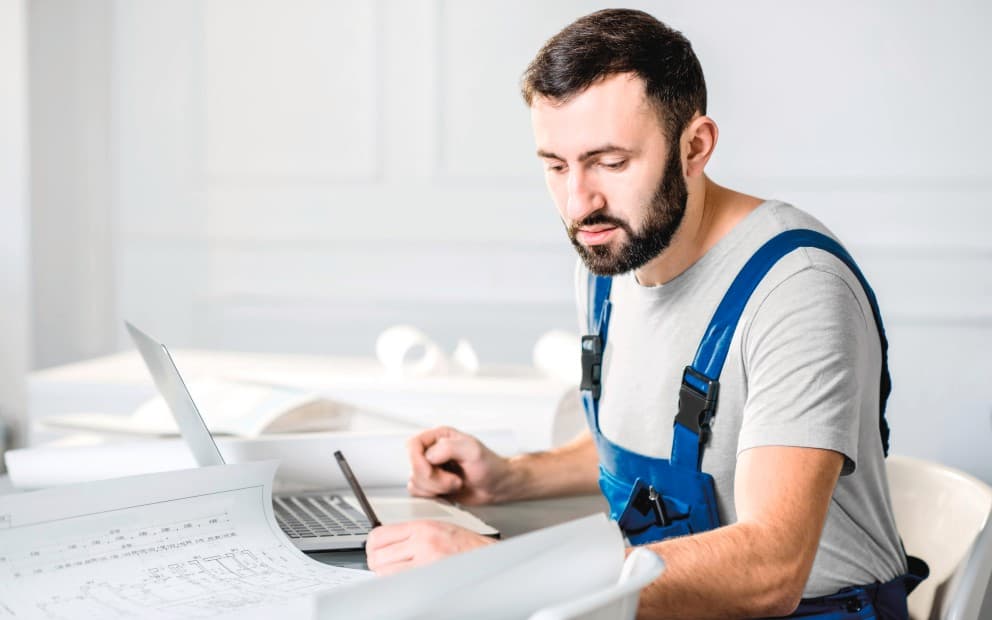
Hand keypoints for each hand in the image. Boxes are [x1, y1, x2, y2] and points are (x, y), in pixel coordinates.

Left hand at [365, 520, 494, 574]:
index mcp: (421, 527)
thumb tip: (387, 542)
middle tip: (381, 563)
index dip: (371, 545)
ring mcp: (424, 563)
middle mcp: (421, 543)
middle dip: (375, 562)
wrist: (486, 557)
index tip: (373, 549)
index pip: (379, 535)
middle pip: (377, 555)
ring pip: (384, 572)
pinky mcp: (429, 579)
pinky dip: (397, 583)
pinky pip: (400, 584)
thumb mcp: (437, 527)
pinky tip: (404, 580)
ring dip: (385, 574)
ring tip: (394, 572)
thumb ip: (411, 533)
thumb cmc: (465, 544)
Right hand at [406, 426, 513, 504]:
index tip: (433, 469)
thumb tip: (428, 456)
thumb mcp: (472, 450)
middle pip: (413, 466)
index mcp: (440, 437)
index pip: (413, 444)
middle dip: (433, 479)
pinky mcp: (433, 485)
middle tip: (454, 480)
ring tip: (455, 484)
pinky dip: (433, 496)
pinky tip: (449, 492)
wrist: (497, 486)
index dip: (418, 460)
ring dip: (436, 489)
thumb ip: (447, 448)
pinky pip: (419, 493)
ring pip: (415, 482)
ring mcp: (432, 469)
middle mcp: (433, 452)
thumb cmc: (490, 466)